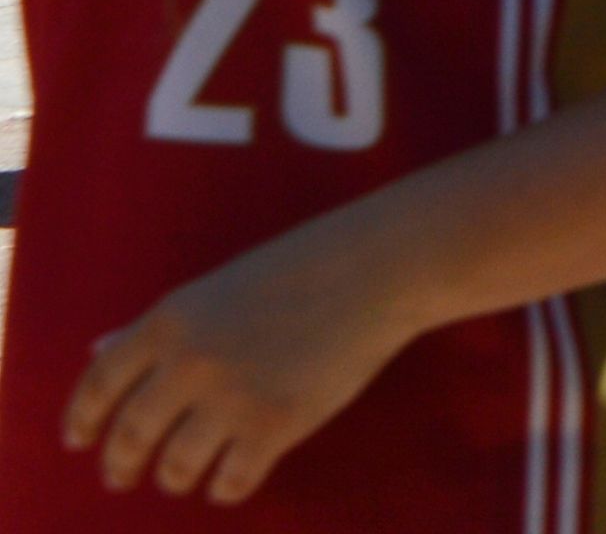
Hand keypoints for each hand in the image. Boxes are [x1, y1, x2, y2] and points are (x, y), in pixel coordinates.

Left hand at [65, 225, 426, 501]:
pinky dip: (224, 487)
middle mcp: (189, 362)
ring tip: (183, 478)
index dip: (82, 419)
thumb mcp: (215, 289)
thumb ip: (158, 327)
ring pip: (176, 466)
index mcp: (169, 321)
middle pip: (132, 435)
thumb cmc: (301, 268)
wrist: (378, 268)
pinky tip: (230, 481)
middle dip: (121, 465)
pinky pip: (230, 480)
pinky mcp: (274, 425)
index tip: (77, 443)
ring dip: (175, 479)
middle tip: (122, 478)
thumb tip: (99, 353)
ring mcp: (231, 397)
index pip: (100, 384)